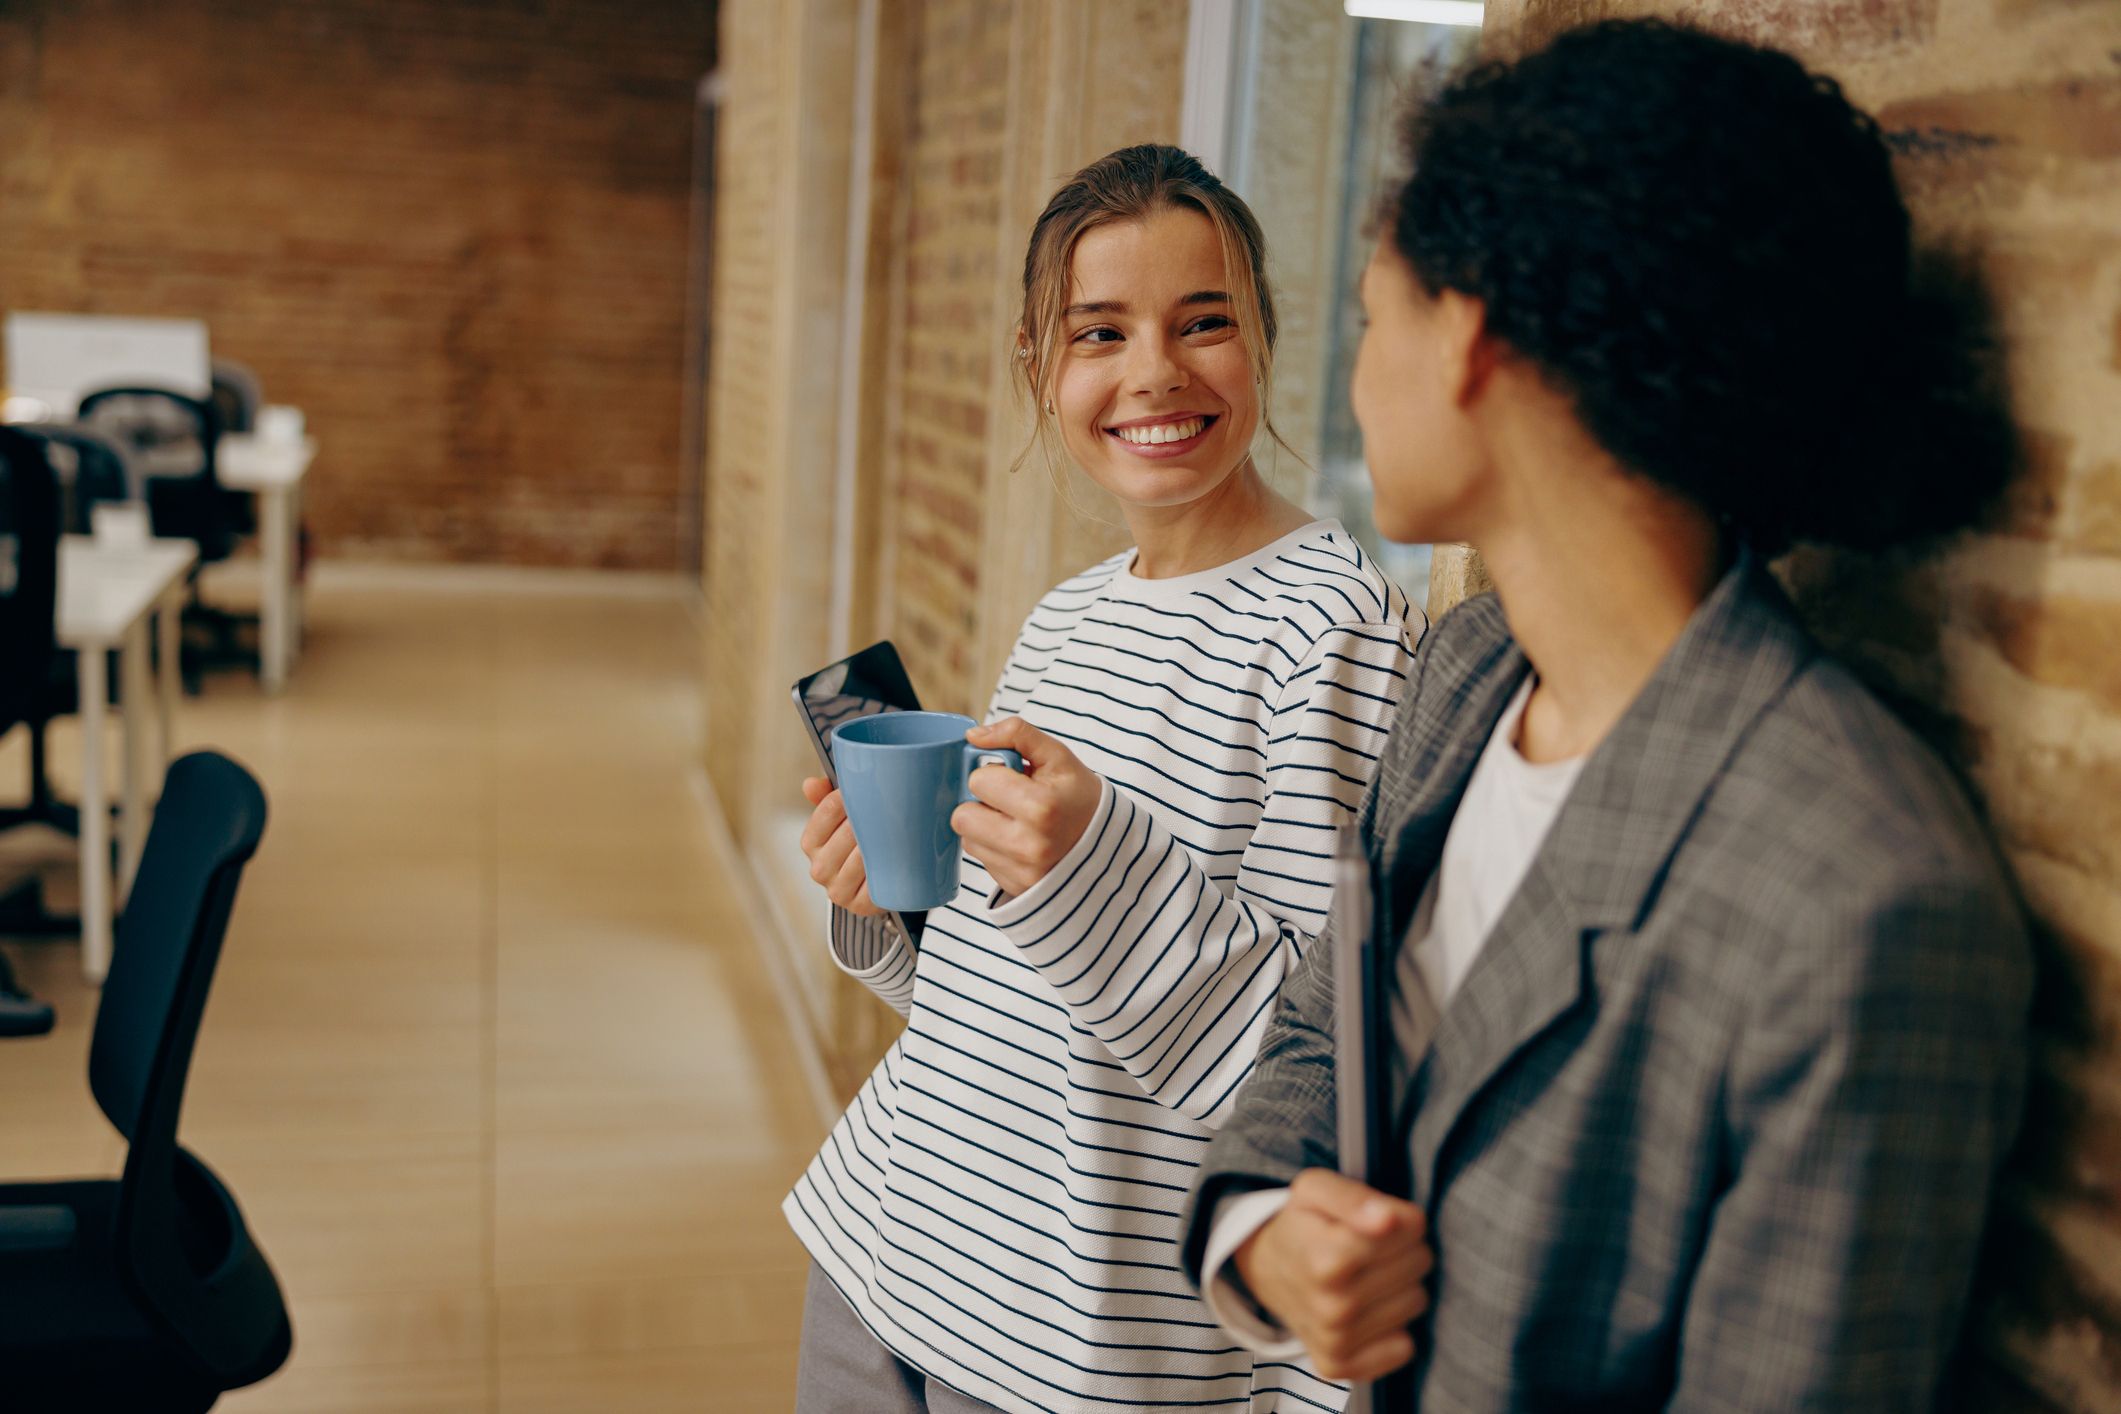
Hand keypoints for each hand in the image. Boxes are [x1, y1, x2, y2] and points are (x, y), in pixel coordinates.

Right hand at [799, 776, 883, 916]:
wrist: (876, 882)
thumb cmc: (857, 842)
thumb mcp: (841, 818)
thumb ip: (825, 798)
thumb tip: (811, 784)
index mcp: (810, 843)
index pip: (826, 811)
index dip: (850, 797)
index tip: (869, 791)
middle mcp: (819, 869)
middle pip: (847, 833)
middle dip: (870, 819)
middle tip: (890, 809)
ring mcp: (838, 890)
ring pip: (862, 857)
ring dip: (881, 842)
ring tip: (897, 830)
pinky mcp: (859, 906)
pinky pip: (875, 882)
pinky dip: (887, 867)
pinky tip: (897, 856)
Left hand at [950, 718, 1102, 899]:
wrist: (1108, 845)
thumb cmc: (1078, 796)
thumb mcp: (1058, 756)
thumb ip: (1017, 734)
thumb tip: (974, 736)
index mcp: (1041, 807)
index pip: (978, 781)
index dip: (992, 773)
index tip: (1011, 778)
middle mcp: (1028, 845)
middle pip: (962, 816)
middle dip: (980, 802)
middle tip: (1006, 799)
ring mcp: (1021, 871)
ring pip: (967, 839)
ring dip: (983, 826)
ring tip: (1014, 820)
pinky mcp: (1014, 887)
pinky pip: (981, 860)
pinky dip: (993, 847)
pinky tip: (1018, 840)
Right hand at [1232, 1169, 1431, 1381]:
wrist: (1265, 1268)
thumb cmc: (1300, 1224)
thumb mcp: (1315, 1189)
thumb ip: (1353, 1197)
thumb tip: (1388, 1220)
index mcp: (1328, 1260)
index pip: (1412, 1228)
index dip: (1398, 1215)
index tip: (1374, 1217)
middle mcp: (1333, 1307)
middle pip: (1420, 1263)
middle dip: (1401, 1248)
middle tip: (1367, 1246)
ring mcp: (1337, 1342)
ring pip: (1417, 1301)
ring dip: (1398, 1285)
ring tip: (1364, 1275)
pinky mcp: (1340, 1366)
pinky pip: (1403, 1348)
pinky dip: (1392, 1328)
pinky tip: (1366, 1311)